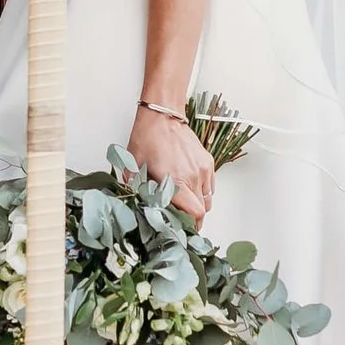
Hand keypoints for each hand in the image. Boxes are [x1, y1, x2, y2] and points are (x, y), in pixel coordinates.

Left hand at [127, 101, 215, 222]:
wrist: (161, 116)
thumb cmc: (146, 139)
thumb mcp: (134, 169)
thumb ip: (137, 192)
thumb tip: (138, 209)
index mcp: (177, 181)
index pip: (194, 214)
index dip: (190, 225)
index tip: (182, 229)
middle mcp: (194, 176)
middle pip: (203, 210)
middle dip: (193, 218)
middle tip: (180, 218)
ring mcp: (203, 168)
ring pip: (208, 199)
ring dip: (198, 205)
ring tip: (184, 202)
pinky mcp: (208, 161)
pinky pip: (211, 186)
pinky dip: (203, 191)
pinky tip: (189, 187)